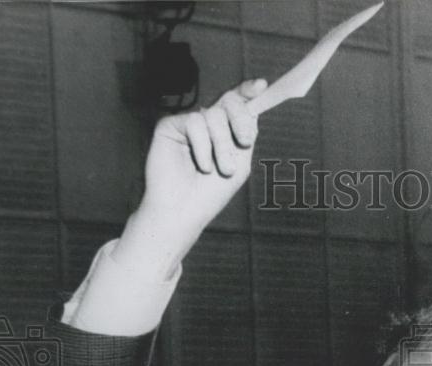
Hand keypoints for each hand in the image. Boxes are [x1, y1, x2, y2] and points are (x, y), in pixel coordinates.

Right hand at [136, 79, 266, 250]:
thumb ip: (247, 134)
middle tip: (244, 142)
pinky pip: (194, 122)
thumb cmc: (210, 194)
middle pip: (229, 101)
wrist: (183, 212)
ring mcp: (189, 123)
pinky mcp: (170, 125)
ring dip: (222, 145)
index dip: (248, 91)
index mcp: (226, 132)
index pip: (238, 104)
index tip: (261, 87)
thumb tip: (254, 105)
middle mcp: (208, 124)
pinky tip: (201, 165)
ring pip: (214, 115)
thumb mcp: (240, 164)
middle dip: (240, 120)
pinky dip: (202, 146)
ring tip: (220, 169)